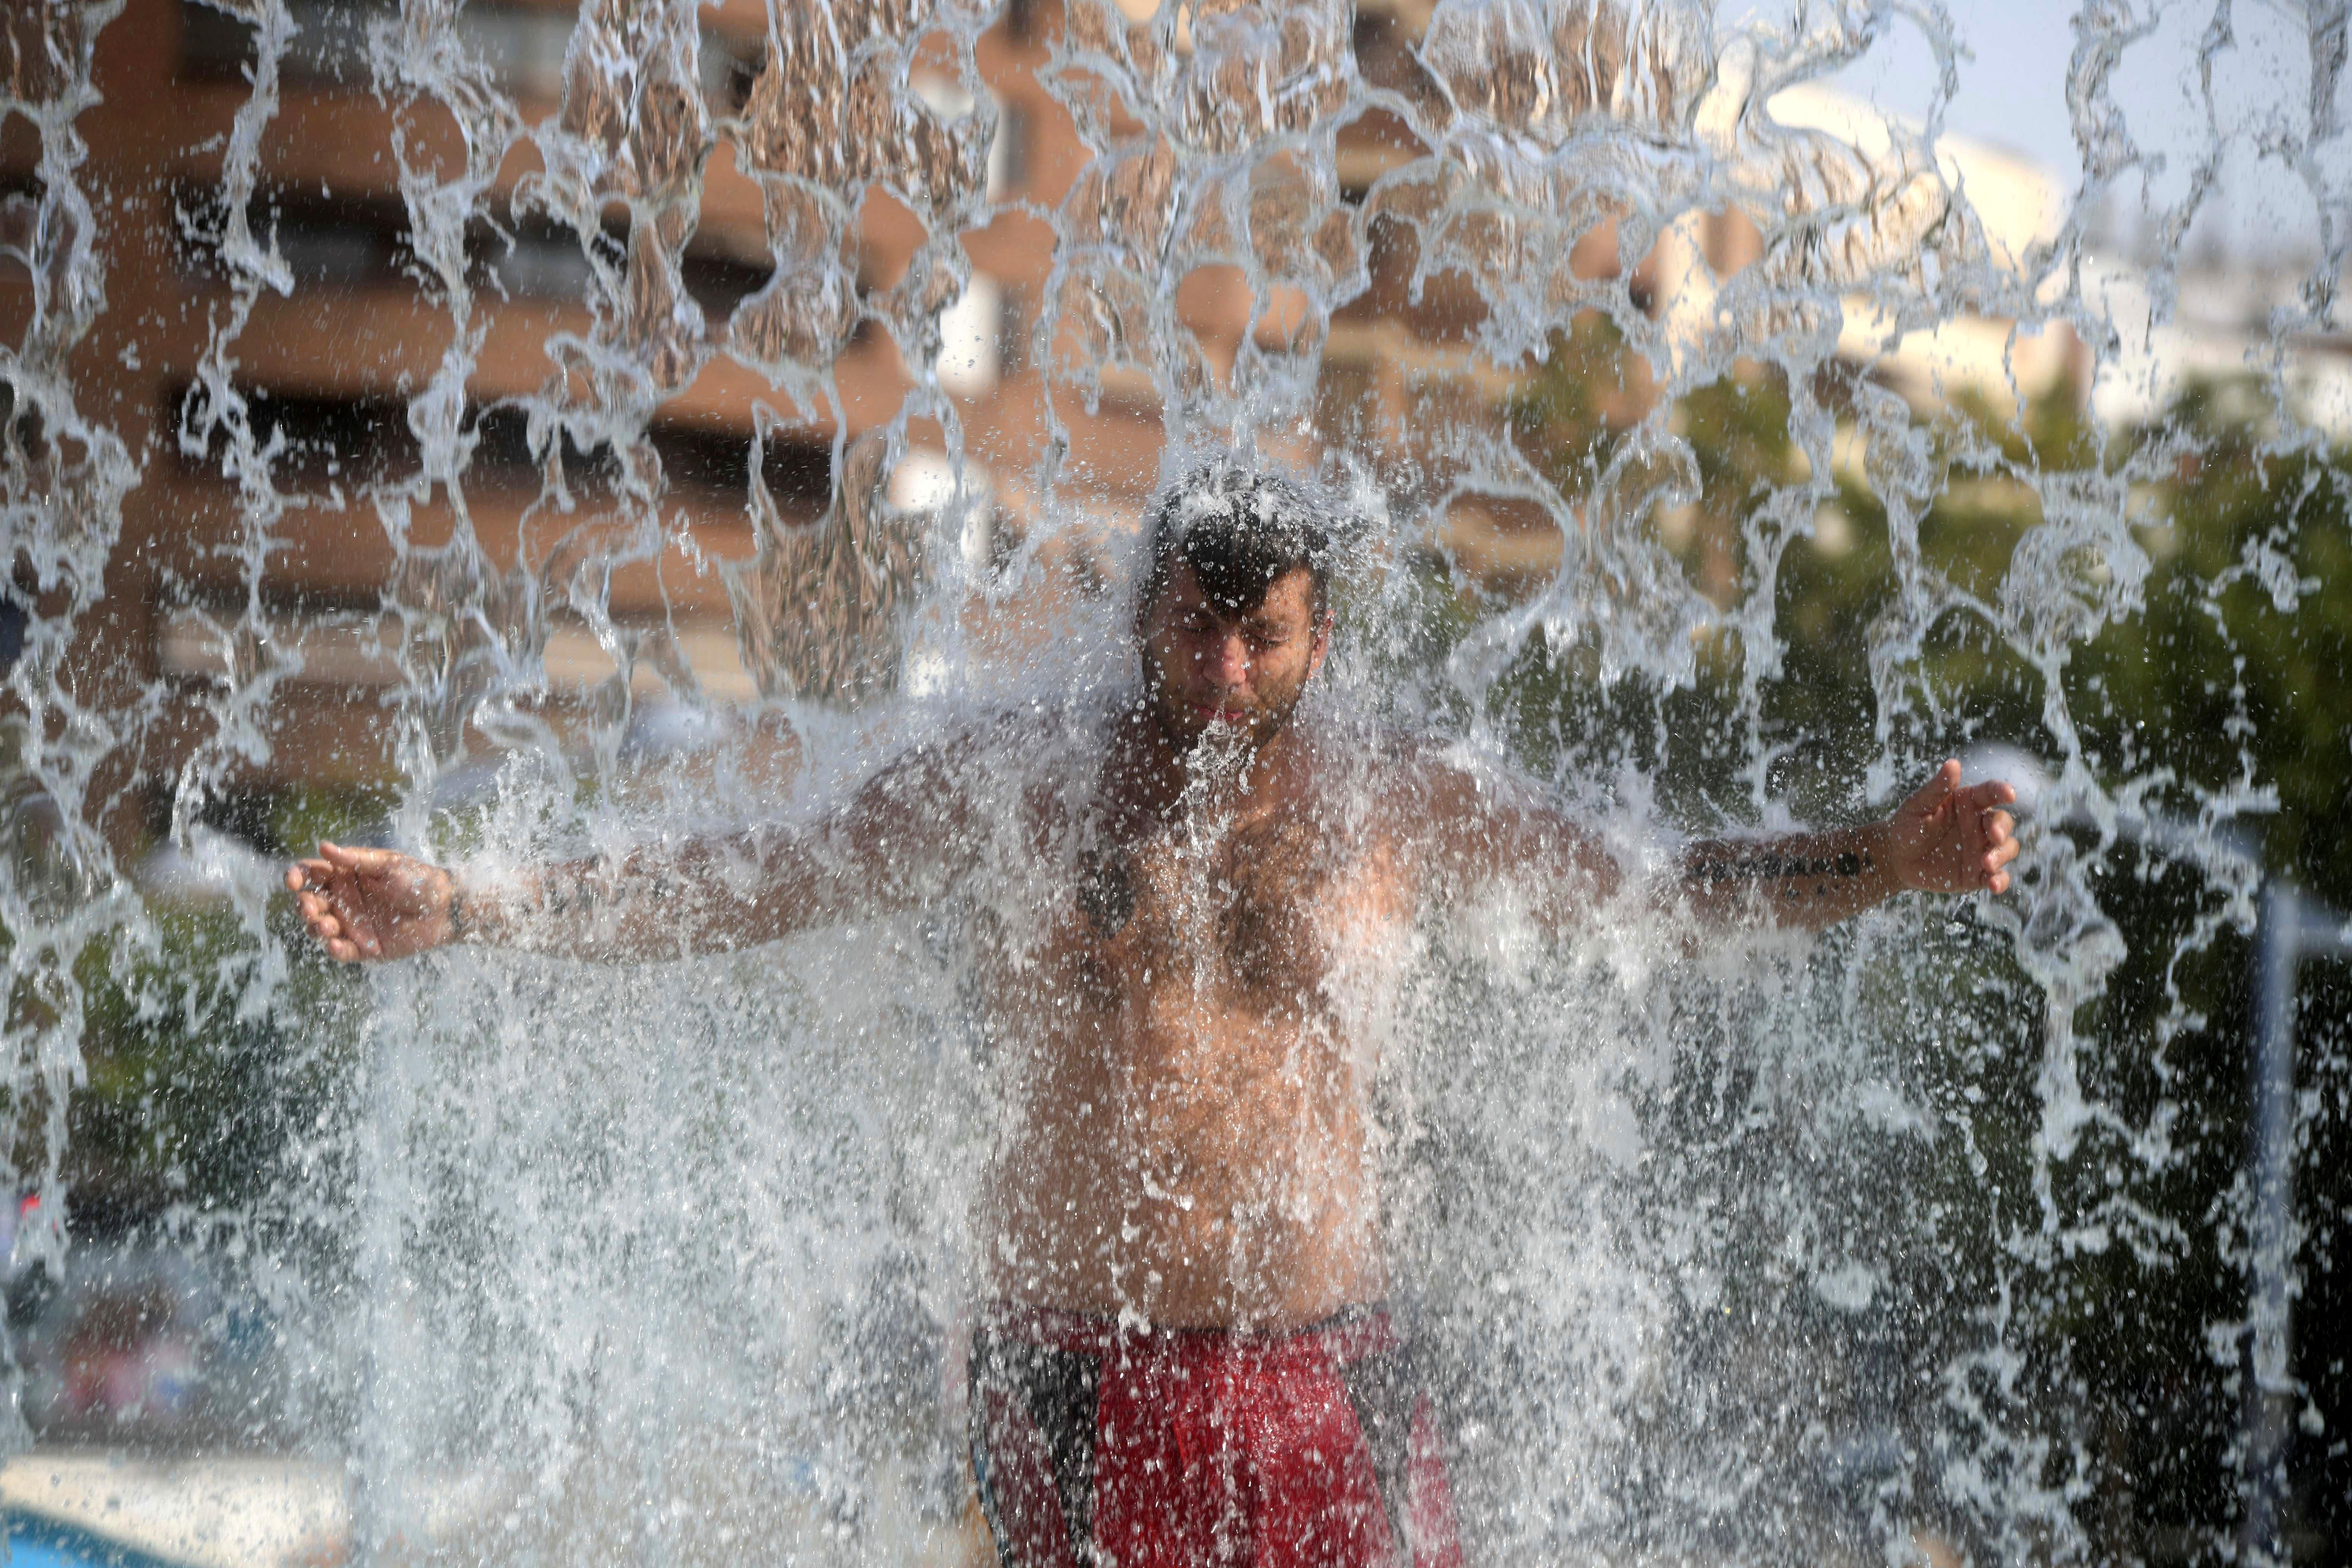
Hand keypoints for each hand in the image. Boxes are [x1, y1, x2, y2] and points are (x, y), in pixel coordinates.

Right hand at [285, 841, 458, 961]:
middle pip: (308, 903)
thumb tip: (323, 846)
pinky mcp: (362, 946)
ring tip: (328, 926)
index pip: (310, 874)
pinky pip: (341, 951)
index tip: (292, 882)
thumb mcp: (388, 866)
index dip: (295, 876)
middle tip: (311, 908)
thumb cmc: (419, 880)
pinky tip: (336, 945)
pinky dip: (334, 949)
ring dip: (316, 927)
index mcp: (345, 875)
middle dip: (303, 906)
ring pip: (319, 928)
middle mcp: (343, 900)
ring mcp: (350, 924)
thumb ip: (355, 860)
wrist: (445, 909)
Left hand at [1885, 760, 2019, 894]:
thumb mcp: (1918, 806)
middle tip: (1992, 835)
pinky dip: (2000, 881)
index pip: (1990, 793)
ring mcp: (1982, 849)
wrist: (1895, 858)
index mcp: (1968, 802)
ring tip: (1986, 862)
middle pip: (2003, 823)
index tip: (2010, 794)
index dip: (2002, 791)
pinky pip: (1997, 877)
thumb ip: (1937, 788)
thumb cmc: (1906, 825)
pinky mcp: (1978, 873)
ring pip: (2006, 849)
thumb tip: (1953, 763)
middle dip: (2002, 828)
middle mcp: (1980, 825)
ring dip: (2001, 855)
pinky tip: (1993, 884)